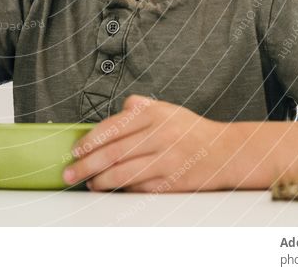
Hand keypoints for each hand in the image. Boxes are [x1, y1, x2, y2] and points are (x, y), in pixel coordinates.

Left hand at [63, 94, 226, 192]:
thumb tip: (115, 111)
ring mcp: (168, 159)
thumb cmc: (190, 130)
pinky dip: (124, 190)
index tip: (75, 151)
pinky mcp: (174, 181)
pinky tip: (113, 190)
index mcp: (154, 114)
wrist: (226, 151)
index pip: (112, 128)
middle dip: (86, 165)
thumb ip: (139, 107)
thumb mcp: (166, 109)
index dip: (89, 141)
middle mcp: (160, 135)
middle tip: (70, 173)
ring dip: (101, 181)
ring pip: (124, 173)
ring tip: (90, 183)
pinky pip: (141, 187)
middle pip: (113, 152)